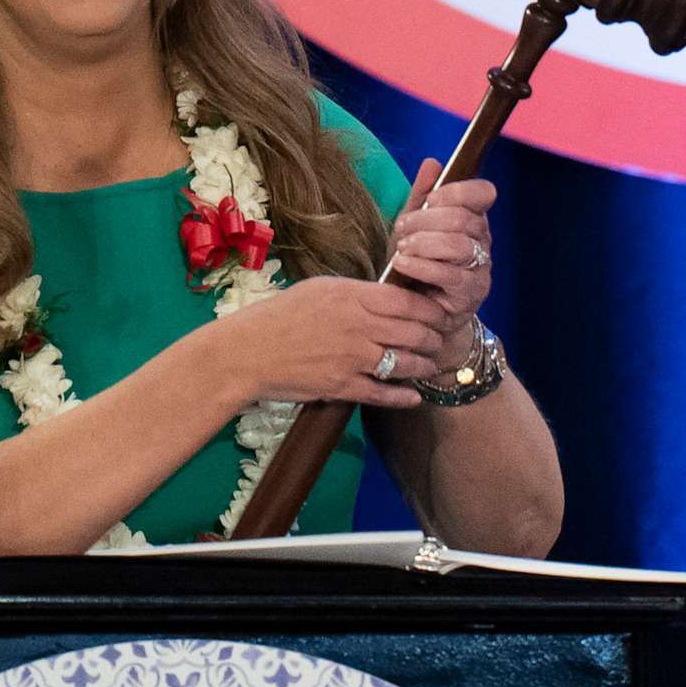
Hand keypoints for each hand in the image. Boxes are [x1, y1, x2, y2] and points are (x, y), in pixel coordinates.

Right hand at [218, 276, 453, 408]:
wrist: (246, 353)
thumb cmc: (278, 316)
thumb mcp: (318, 289)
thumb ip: (356, 293)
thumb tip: (387, 296)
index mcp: (351, 296)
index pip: (406, 300)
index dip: (430, 309)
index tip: (438, 314)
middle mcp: (357, 325)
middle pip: (414, 331)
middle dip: (434, 338)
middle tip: (439, 341)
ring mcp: (352, 358)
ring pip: (405, 363)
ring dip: (424, 366)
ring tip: (430, 366)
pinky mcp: (342, 386)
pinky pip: (383, 393)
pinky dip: (403, 397)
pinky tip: (414, 397)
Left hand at [384, 158, 495, 371]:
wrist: (414, 314)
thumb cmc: (414, 266)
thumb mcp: (412, 227)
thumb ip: (421, 197)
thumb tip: (432, 163)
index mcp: (472, 219)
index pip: (483, 193)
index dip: (458, 190)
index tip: (430, 199)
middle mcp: (482, 242)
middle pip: (464, 218)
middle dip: (427, 219)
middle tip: (402, 226)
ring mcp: (480, 270)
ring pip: (460, 245)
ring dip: (425, 242)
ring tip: (402, 247)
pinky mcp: (470, 296)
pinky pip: (450, 275)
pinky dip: (423, 266)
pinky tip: (404, 264)